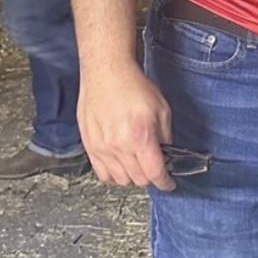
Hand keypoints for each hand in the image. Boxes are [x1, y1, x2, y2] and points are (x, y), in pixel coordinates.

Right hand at [78, 59, 174, 190]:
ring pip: (120, 179)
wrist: (106, 74)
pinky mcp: (89, 146)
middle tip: (155, 169)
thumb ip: (165, 136)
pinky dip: (114, 175)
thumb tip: (166, 152)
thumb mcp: (162, 110)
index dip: (165, 182)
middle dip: (151, 178)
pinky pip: (102, 173)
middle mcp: (119, 146)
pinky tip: (121, 165)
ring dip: (132, 177)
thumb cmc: (133, 86)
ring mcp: (102, 148)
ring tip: (139, 166)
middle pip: (138, 179)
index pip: (154, 173)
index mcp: (140, 137)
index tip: (168, 183)